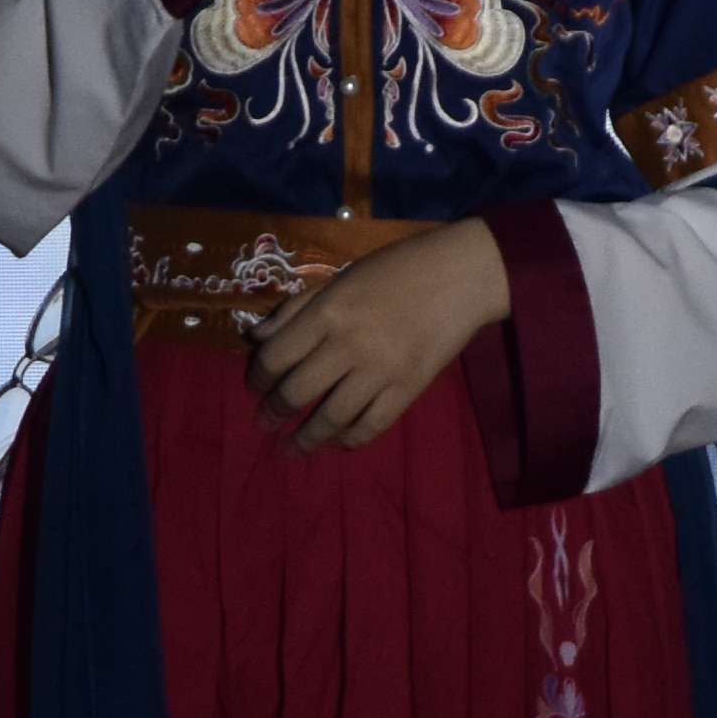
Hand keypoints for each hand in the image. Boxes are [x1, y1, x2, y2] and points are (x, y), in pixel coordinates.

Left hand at [249, 220, 509, 453]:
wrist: (461, 275)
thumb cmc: (397, 269)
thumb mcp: (340, 277)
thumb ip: (297, 307)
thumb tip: (256, 337)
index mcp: (328, 310)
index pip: (277, 356)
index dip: (258, 378)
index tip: (255, 387)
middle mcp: (348, 343)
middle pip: (297, 391)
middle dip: (275, 412)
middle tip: (266, 422)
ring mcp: (380, 370)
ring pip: (331, 417)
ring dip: (306, 438)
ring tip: (293, 449)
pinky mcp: (408, 388)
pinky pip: (371, 425)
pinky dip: (349, 440)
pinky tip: (337, 443)